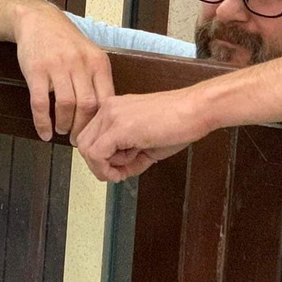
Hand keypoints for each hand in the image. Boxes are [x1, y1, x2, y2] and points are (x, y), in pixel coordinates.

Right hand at [12, 1, 114, 142]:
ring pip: (66, 106)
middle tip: (78, 139)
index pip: (106, 99)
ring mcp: (57, 66)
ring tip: (62, 131)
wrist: (38, 20)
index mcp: (97, 62)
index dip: (101, 122)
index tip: (96, 134)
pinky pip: (40, 103)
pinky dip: (42, 122)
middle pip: (87, 106)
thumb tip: (104, 114)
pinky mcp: (36, 70)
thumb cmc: (65, 41)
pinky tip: (44, 132)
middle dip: (83, 128)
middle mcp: (79, 63)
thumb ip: (97, 80)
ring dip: (64, 125)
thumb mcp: (89, 54)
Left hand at [75, 89, 211, 181]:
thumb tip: (118, 173)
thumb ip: (129, 157)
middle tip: (119, 173)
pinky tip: (124, 172)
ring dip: (103, 168)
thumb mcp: (148, 144)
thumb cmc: (179, 123)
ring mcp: (112, 116)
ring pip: (87, 150)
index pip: (91, 137)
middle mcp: (109, 108)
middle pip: (84, 143)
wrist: (197, 109)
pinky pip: (97, 154)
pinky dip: (106, 169)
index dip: (101, 159)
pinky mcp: (120, 127)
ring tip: (127, 168)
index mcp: (114, 108)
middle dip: (99, 165)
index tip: (119, 169)